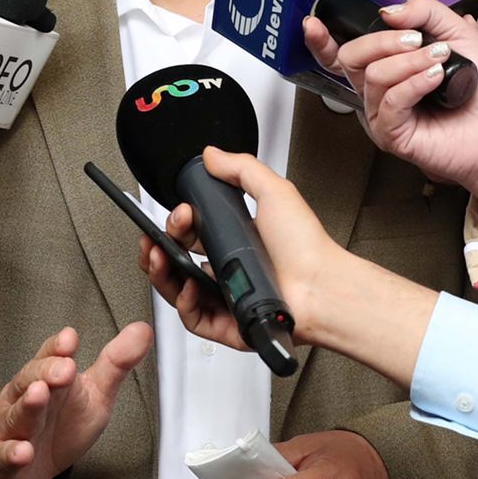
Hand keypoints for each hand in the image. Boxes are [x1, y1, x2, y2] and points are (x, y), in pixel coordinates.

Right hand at [0, 323, 152, 478]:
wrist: (30, 473)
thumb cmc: (62, 427)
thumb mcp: (95, 395)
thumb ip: (116, 364)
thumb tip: (143, 330)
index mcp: (45, 379)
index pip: (48, 356)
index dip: (57, 348)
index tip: (71, 338)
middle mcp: (22, 399)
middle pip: (29, 380)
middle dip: (46, 372)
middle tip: (66, 368)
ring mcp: (10, 429)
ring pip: (15, 415)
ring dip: (27, 406)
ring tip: (38, 394)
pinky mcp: (2, 461)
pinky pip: (4, 457)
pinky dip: (12, 454)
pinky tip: (23, 451)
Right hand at [138, 148, 342, 347]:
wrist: (322, 287)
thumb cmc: (307, 247)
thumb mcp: (274, 192)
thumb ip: (241, 168)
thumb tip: (213, 155)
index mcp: (238, 239)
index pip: (192, 232)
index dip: (176, 223)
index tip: (179, 214)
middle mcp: (230, 268)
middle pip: (178, 261)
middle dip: (157, 247)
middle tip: (156, 239)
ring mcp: (228, 296)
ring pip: (179, 290)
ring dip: (162, 273)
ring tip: (159, 258)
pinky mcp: (229, 324)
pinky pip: (194, 318)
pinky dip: (184, 304)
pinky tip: (188, 287)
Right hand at [302, 0, 477, 197]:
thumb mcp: (457, 34)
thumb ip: (424, 12)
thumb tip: (387, 11)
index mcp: (387, 68)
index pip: (343, 53)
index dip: (321, 40)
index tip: (313, 22)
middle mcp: (379, 92)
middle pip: (351, 58)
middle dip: (383, 41)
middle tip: (418, 40)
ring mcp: (382, 114)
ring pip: (373, 76)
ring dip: (409, 61)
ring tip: (440, 60)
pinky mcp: (392, 135)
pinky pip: (391, 101)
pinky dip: (414, 83)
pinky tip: (435, 77)